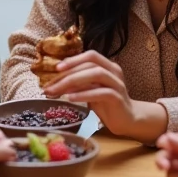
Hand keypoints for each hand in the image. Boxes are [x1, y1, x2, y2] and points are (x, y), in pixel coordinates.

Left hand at [44, 50, 165, 140]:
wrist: (127, 120)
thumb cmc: (106, 103)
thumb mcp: (90, 89)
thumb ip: (79, 82)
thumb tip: (56, 78)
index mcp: (107, 66)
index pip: (90, 56)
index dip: (73, 59)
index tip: (56, 68)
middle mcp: (113, 72)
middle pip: (90, 65)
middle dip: (68, 74)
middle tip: (50, 84)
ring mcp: (117, 84)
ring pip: (96, 74)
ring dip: (74, 81)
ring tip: (59, 91)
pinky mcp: (118, 98)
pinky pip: (101, 92)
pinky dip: (84, 94)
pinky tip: (71, 99)